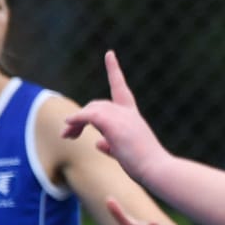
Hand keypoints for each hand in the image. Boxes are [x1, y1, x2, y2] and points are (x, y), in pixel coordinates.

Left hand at [63, 52, 172, 183]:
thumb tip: (98, 144)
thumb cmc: (145, 165)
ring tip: (66, 136)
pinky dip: (76, 120)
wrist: (157, 169)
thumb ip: (111, 145)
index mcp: (133, 118)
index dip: (114, 70)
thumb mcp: (126, 153)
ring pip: (91, 110)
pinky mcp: (114, 124)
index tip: (109, 54)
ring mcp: (122, 117)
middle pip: (97, 104)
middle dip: (80, 117)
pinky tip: (68, 126)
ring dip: (74, 122)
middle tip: (67, 135)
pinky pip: (88, 116)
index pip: (121, 89)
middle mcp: (128, 113)